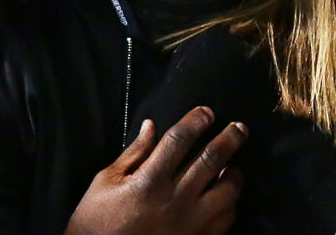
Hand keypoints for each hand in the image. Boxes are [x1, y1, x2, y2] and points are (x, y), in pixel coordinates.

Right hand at [65, 106, 247, 234]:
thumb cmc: (96, 224)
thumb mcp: (105, 184)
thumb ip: (133, 154)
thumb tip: (152, 125)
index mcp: (148, 182)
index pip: (179, 140)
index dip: (196, 120)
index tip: (207, 112)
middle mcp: (174, 200)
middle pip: (212, 159)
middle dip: (230, 138)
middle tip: (239, 127)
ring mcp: (190, 223)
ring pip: (228, 191)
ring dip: (234, 174)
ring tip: (232, 166)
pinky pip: (226, 218)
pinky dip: (230, 204)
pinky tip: (223, 197)